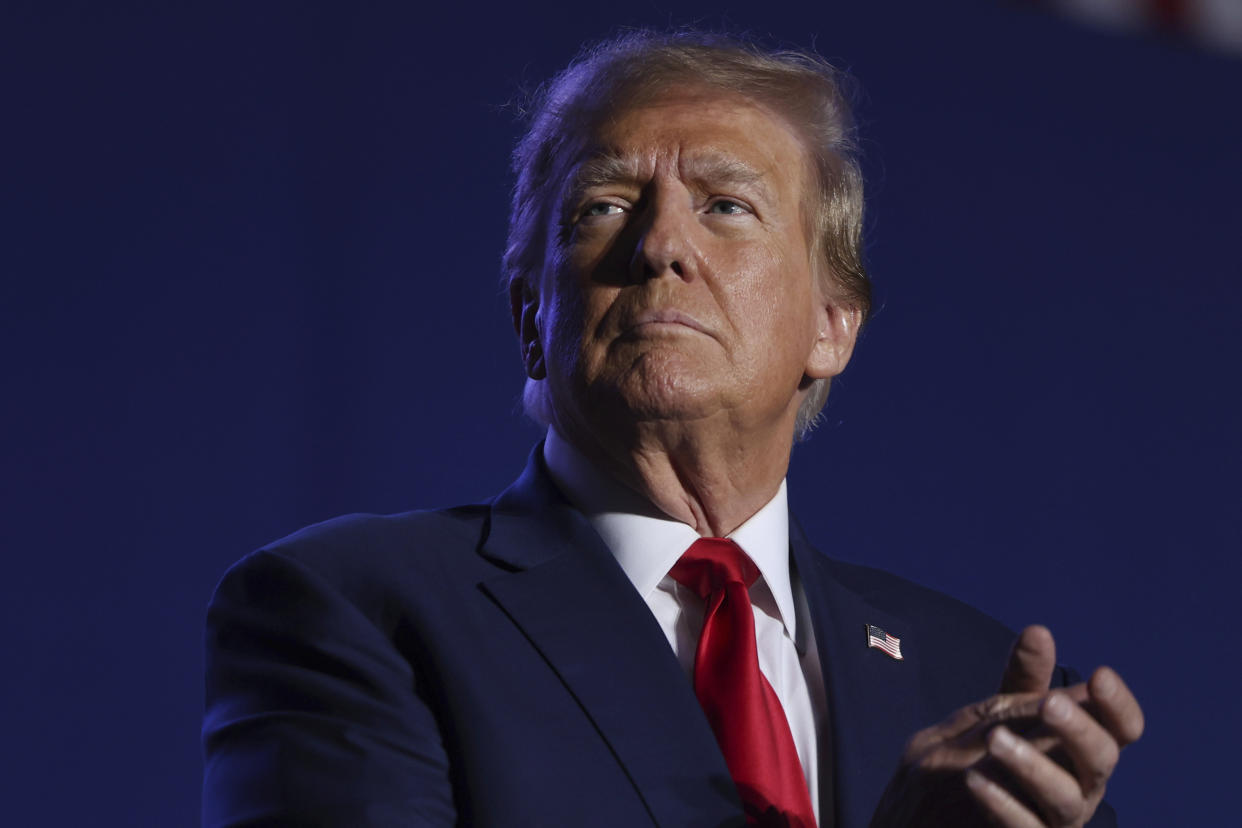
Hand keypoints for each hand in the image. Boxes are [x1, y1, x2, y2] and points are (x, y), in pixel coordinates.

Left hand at [870, 625, 1143, 826]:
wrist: (935, 811)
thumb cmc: (983, 756)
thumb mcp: (999, 712)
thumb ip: (1023, 679)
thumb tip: (1039, 631)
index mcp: (1082, 747)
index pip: (1121, 728)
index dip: (1118, 705)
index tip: (1099, 676)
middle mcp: (1081, 784)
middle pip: (1102, 759)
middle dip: (1079, 729)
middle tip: (1048, 703)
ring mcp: (1057, 818)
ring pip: (1066, 797)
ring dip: (1033, 765)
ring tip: (995, 740)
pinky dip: (1002, 803)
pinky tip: (975, 780)